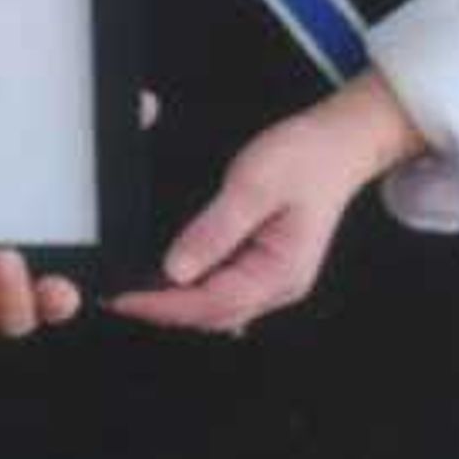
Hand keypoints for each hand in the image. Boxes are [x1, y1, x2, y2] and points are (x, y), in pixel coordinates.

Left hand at [110, 73, 421, 336]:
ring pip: (219, 307)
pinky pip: (227, 290)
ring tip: (137, 290)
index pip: (211, 304)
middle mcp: (279, 286)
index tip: (124, 299)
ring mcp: (275, 278)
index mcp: (280, 273)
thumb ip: (214, 230)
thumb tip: (175, 270)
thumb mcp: (253, 186)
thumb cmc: (305, 159)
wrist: (339, 144)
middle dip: (165, 311)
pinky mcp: (267, 265)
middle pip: (214, 315)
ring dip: (179, 304)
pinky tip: (174, 280)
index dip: (163, 306)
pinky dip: (196, 291)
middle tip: (120, 297)